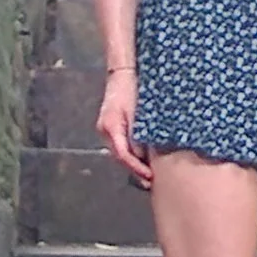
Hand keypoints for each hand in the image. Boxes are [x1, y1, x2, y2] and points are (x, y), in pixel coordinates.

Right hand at [97, 65, 151, 188]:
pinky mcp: (111, 128)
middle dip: (136, 171)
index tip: (149, 177)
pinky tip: (143, 162)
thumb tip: (144, 155)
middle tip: (151, 182)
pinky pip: (121, 146)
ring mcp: (106, 129)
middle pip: (120, 158)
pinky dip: (132, 156)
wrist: (123, 74)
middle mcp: (105, 130)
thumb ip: (139, 134)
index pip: (124, 154)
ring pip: (120, 154)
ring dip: (134, 165)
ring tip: (149, 177)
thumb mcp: (139, 111)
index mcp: (111, 126)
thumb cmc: (132, 89)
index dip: (137, 168)